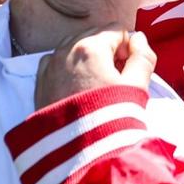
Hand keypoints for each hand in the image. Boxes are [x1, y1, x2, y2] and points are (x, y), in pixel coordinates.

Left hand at [35, 30, 155, 108]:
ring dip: (89, 60)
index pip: (117, 31)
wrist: (77, 152)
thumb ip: (143, 57)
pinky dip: (70, 69)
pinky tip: (78, 90)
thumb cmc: (109, 119)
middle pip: (94, 36)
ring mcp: (49, 66)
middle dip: (108, 52)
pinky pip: (57, 63)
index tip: (128, 71)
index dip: (128, 49)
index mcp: (90, 47)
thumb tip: (139, 38)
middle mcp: (65, 50)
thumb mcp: (136, 87)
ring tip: (97, 87)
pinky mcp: (40, 82)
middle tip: (115, 80)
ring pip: (75, 48)